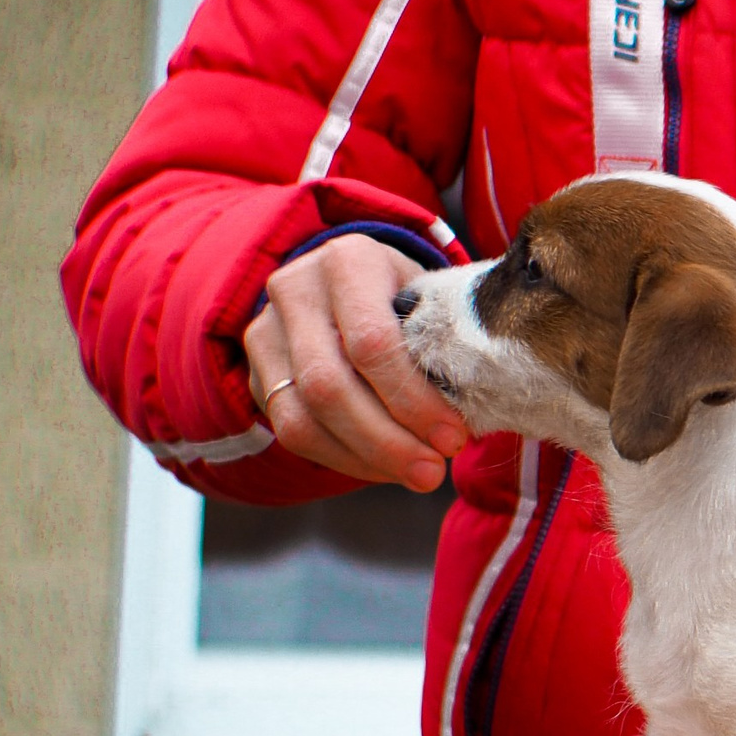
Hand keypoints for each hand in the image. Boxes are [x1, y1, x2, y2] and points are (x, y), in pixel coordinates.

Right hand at [243, 234, 468, 489]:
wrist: (350, 283)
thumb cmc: (409, 298)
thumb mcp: (432, 302)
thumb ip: (447, 346)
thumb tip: (478, 413)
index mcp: (348, 260)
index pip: (372, 343)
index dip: (412, 400)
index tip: (454, 437)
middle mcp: (296, 288)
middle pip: (329, 385)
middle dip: (387, 440)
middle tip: (433, 471)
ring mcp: (266, 331)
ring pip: (302, 416)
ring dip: (365, 458)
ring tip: (416, 475)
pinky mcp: (257, 372)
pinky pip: (290, 431)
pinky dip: (342, 459)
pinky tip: (383, 467)